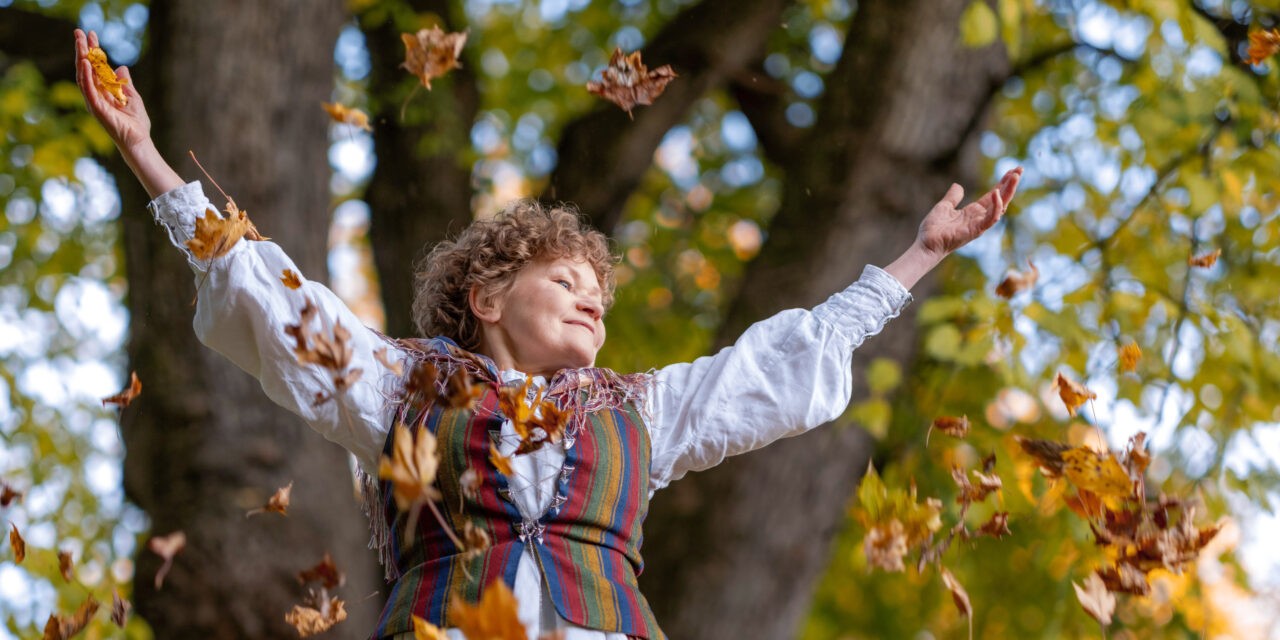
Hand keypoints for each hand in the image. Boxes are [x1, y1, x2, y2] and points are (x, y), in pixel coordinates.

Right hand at [75, 29, 150, 152]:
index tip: (91, 34)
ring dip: (81, 58)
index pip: (95, 67)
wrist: (139, 141)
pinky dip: (86, 77)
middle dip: (83, 50)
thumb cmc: (136, 124)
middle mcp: (96, 95)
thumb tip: (121, 68)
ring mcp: (94, 102)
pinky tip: (85, 63)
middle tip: (79, 32)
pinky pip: (89, 90)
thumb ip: (125, 83)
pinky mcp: (97, 109)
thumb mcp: (132, 97)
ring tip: (80, 43)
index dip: (93, 51)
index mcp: (104, 91)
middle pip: (86, 69)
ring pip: (84, 77)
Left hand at [917, 167, 1022, 259]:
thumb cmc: (933, 229)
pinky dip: (996, 206)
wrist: (926, 244)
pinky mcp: (976, 230)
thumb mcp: (944, 207)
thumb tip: (958, 185)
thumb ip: (953, 197)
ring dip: (1008, 191)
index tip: (1012, 171)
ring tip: (1014, 176)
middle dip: (1010, 184)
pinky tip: (996, 192)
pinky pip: (991, 218)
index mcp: (973, 212)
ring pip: (1001, 206)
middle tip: (1020, 169)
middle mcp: (979, 217)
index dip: (1002, 183)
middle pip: (1000, 198)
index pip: (992, 195)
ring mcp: (979, 224)